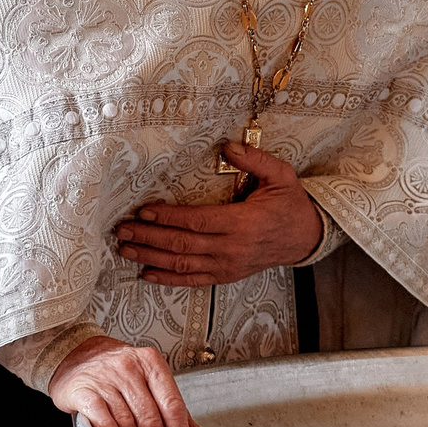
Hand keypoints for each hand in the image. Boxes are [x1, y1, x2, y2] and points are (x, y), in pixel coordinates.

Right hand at [47, 337, 203, 426]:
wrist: (76, 354)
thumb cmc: (115, 369)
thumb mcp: (148, 379)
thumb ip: (171, 407)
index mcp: (151, 363)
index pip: (173, 405)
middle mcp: (129, 368)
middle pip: (151, 418)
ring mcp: (106, 378)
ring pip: (128, 423)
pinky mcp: (85, 391)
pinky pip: (103, 420)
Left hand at [114, 142, 324, 286]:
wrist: (306, 237)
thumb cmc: (290, 205)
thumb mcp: (280, 176)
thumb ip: (255, 160)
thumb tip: (228, 146)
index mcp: (243, 223)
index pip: (198, 221)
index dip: (168, 217)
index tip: (144, 211)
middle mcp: (232, 248)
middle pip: (182, 244)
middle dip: (149, 237)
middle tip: (122, 229)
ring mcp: (228, 266)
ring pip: (182, 264)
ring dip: (151, 257)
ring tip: (126, 249)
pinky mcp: (226, 275)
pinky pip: (192, 280)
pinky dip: (168, 279)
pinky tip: (146, 274)